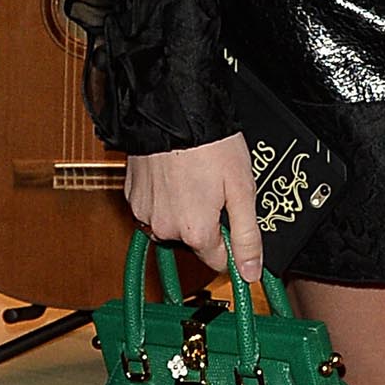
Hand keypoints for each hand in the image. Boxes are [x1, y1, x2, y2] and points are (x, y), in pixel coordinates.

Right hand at [123, 136, 264, 288]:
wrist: (172, 111)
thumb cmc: (210, 146)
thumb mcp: (241, 190)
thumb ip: (247, 236)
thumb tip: (251, 273)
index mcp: (194, 231)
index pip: (219, 261)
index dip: (233, 245)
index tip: (238, 226)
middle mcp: (164, 228)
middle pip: (195, 241)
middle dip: (209, 223)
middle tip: (219, 190)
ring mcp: (144, 212)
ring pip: (173, 224)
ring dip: (186, 210)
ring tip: (197, 179)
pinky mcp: (132, 196)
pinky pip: (155, 208)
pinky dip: (167, 198)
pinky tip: (178, 176)